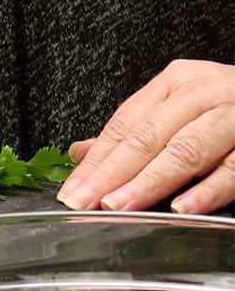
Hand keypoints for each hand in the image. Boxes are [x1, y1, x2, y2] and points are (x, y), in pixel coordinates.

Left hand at [58, 59, 234, 213]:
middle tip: (84, 202)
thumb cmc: (229, 109)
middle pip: (148, 137)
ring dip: (149, 182)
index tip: (71, 191)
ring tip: (118, 205)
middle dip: (111, 174)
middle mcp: (206, 92)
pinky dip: (207, 189)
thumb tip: (81, 155)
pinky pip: (234, 168)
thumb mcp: (180, 108)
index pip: (125, 124)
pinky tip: (182, 207)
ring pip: (185, 150)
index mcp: (178, 82)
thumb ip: (134, 132)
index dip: (96, 161)